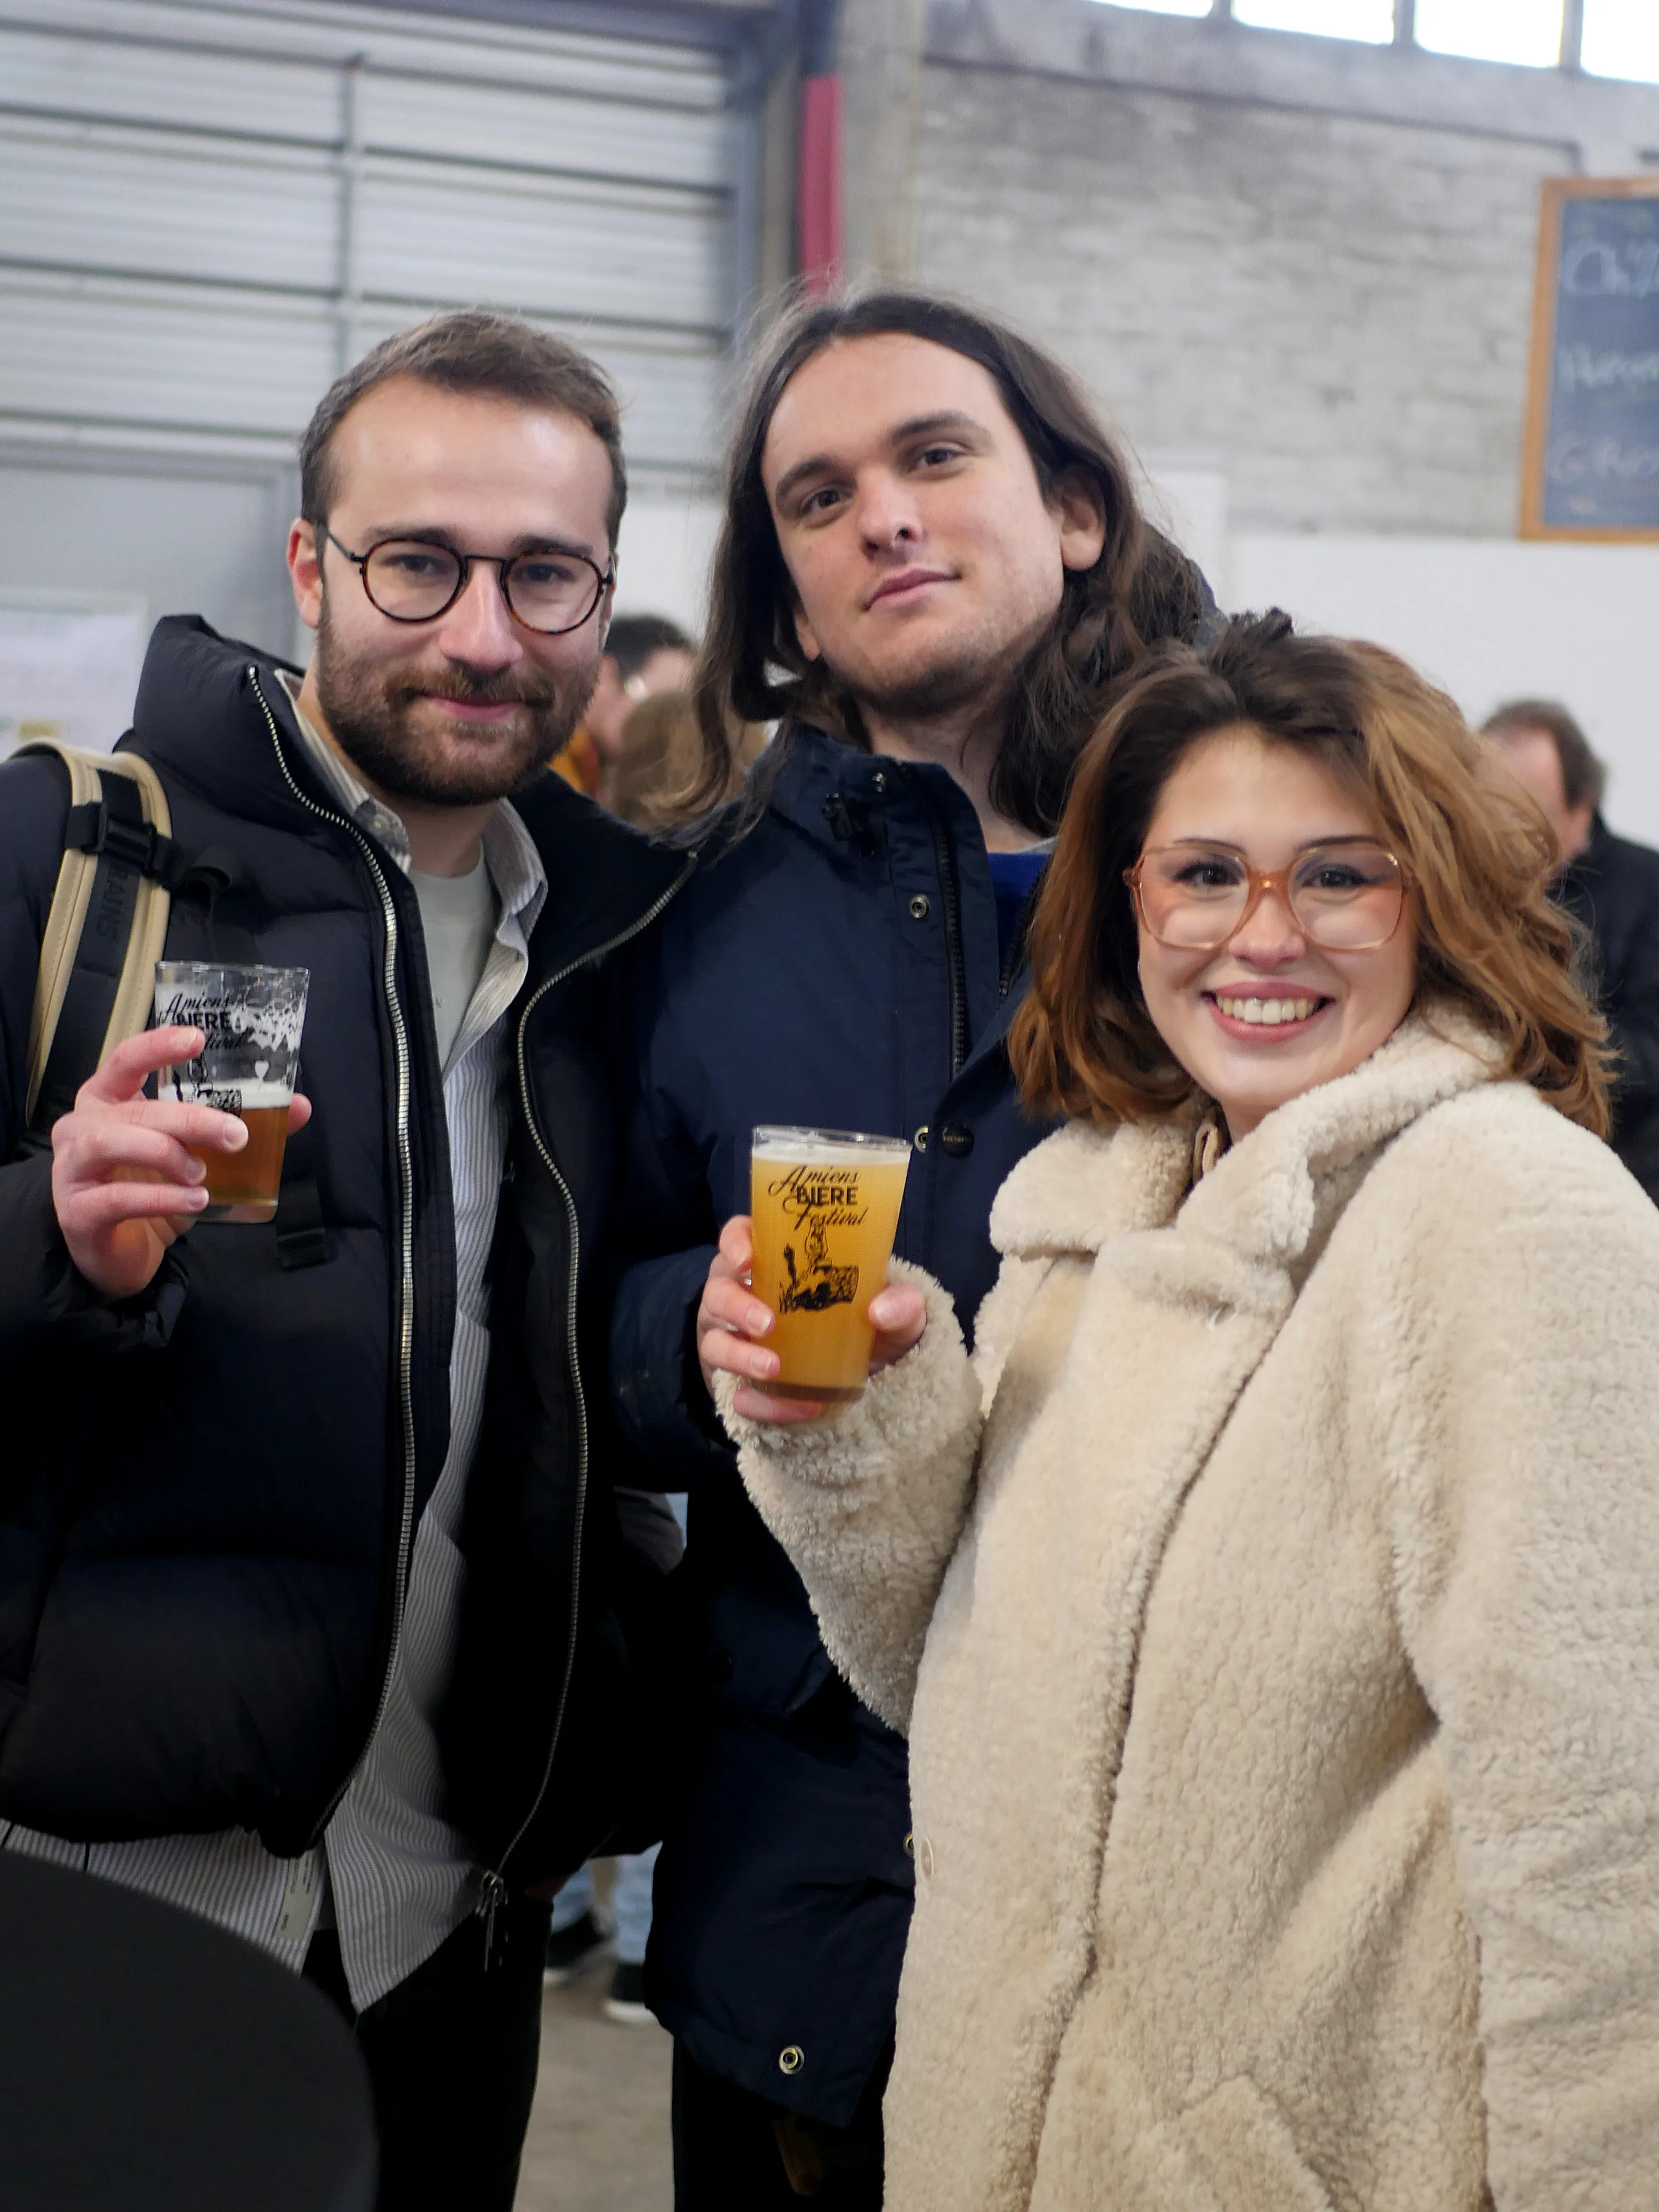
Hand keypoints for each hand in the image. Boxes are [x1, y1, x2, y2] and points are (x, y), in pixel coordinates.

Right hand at [49, 1027, 312, 1301]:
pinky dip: (161, 1198)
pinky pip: (117, 1197)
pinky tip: (195, 1202)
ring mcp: (72, 1169)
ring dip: (167, 1153)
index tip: (198, 1039)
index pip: (125, 1060)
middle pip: (134, 1108)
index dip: (157, 1046)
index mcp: (107, 1101)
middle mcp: (82, 1128)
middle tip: (235, 1134)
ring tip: (202, 1173)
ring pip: (112, 1142)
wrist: (120, 1254)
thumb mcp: (197, 1155)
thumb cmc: (152, 1191)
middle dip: (189, 1118)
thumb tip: (297, 1106)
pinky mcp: (77, 1212)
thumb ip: (237, 1127)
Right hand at [697, 1215, 927, 1425]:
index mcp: (773, 1263)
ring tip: (774, 1369)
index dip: (734, 1243)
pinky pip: (737, 1396)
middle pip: (717, 1291)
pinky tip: (800, 1407)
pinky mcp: (741, 1384)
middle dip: (736, 1306)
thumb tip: (880, 1312)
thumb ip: (902, 1302)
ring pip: (714, 1343)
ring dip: (739, 1356)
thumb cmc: (868, 1324)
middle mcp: (744, 1296)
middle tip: (767, 1323)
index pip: (739, 1236)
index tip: (748, 1259)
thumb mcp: (897, 1312)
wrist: (867, 1378)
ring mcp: (736, 1341)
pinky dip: (764, 1404)